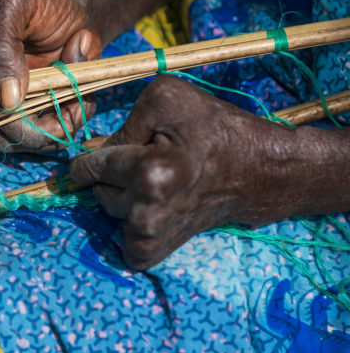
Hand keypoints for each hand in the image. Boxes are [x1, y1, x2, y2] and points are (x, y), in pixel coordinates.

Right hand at [0, 0, 102, 149]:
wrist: (71, 15)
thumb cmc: (44, 1)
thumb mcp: (20, 2)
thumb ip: (3, 45)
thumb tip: (4, 99)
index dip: (10, 103)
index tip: (55, 87)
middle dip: (36, 122)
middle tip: (76, 104)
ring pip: (2, 138)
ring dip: (46, 130)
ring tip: (76, 102)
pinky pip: (15, 141)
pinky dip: (48, 131)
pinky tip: (67, 107)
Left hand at [70, 75, 300, 269]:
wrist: (261, 171)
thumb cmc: (215, 129)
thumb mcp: (167, 100)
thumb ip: (124, 122)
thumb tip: (97, 151)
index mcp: (148, 173)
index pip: (91, 166)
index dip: (91, 156)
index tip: (93, 155)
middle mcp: (147, 213)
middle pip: (100, 189)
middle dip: (115, 174)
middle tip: (151, 161)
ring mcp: (153, 237)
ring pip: (112, 212)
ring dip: (126, 197)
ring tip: (160, 183)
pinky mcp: (159, 251)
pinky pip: (126, 246)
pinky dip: (133, 228)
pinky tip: (157, 209)